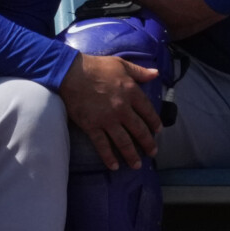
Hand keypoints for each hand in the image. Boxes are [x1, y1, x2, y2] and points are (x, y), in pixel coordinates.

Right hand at [59, 53, 161, 171]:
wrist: (71, 73)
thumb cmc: (96, 67)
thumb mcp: (121, 64)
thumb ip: (140, 71)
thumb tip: (156, 74)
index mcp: (131, 92)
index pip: (147, 110)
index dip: (154, 122)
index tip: (158, 131)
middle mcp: (122, 109)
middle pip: (139, 129)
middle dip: (147, 143)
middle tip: (152, 152)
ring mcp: (107, 120)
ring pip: (124, 141)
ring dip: (132, 155)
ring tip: (137, 165)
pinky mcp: (92, 127)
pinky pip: (102, 145)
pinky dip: (109, 157)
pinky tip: (114, 166)